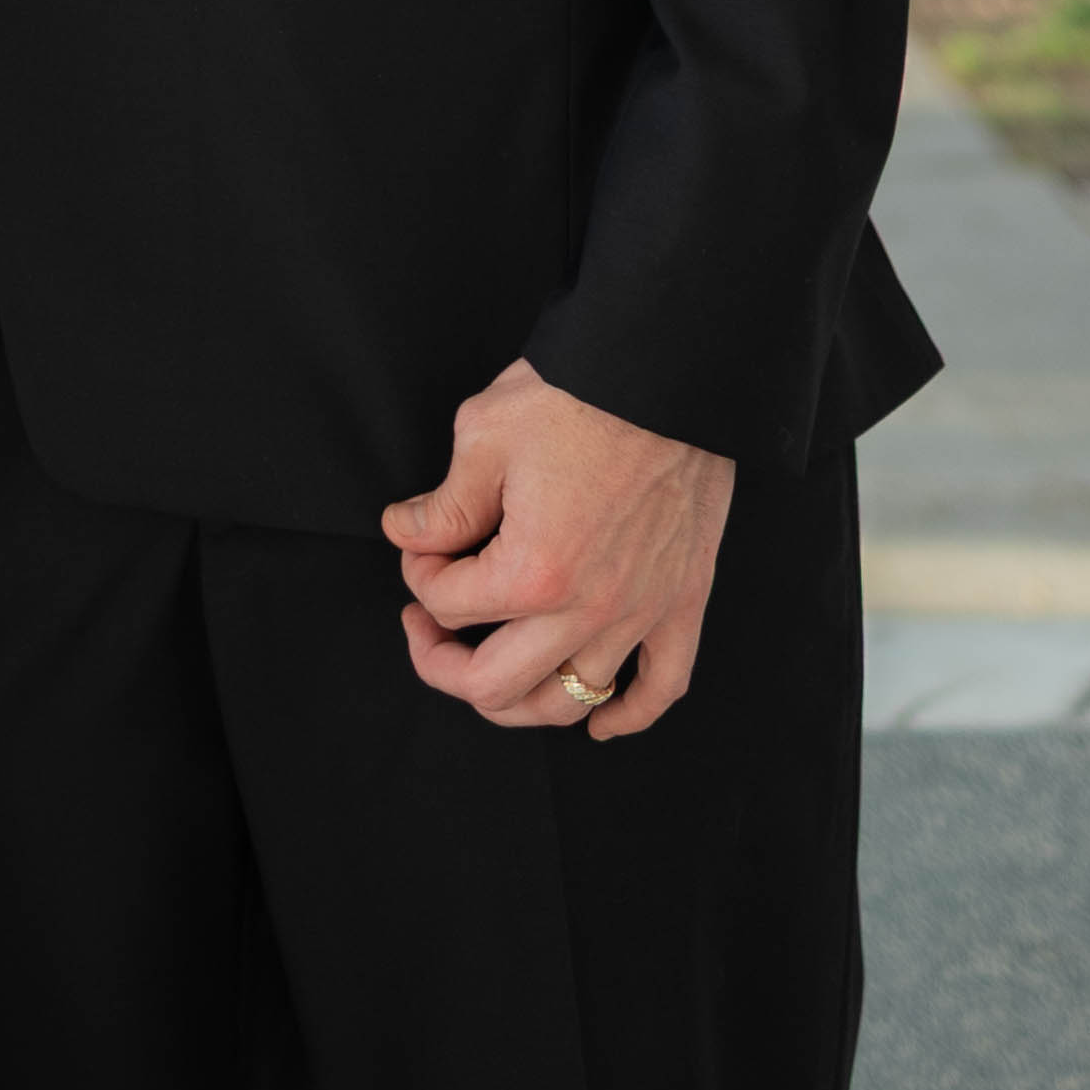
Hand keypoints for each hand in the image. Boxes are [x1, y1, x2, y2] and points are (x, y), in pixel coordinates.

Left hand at [384, 362, 735, 741]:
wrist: (668, 368)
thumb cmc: (579, 392)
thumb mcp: (484, 435)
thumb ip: (443, 504)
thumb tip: (407, 534)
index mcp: (533, 571)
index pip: (446, 603)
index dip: (417, 572)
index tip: (419, 542)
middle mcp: (588, 610)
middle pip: (493, 685)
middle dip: (440, 659)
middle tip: (425, 624)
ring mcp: (641, 613)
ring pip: (567, 702)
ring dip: (516, 699)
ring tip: (487, 665)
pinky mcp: (682, 602)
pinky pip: (660, 689)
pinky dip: (625, 715)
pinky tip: (595, 721)